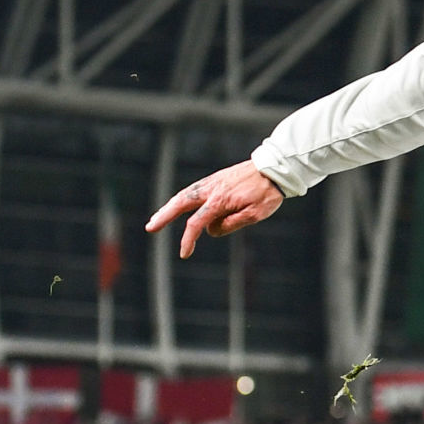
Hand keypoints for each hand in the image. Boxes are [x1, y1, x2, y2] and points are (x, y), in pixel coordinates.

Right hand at [146, 160, 282, 258]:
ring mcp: (211, 183)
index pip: (197, 223)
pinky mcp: (214, 180)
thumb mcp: (255, 214)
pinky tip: (177, 206)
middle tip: (150, 228)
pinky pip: (192, 191)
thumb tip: (210, 230)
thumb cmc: (266, 193)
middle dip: (164, 216)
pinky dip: (181, 199)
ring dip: (169, 207)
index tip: (184, 254)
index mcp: (220, 200)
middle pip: (180, 203)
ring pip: (183, 195)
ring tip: (157, 219)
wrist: (273, 169)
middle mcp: (210, 189)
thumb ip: (232, 223)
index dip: (188, 240)